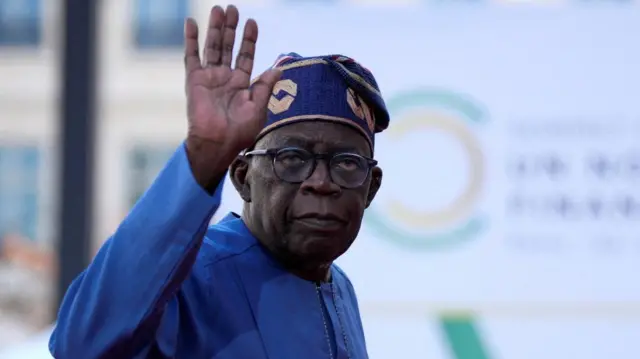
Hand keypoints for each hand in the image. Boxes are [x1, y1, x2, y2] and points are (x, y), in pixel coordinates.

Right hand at [183, 5, 280, 188]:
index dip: (249, 40)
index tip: (252, 23)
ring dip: (215, 28)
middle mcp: (225, 78)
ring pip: (213, 47)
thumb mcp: (259, 108)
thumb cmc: (240, 131)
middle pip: (229, 47)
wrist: (218, 142)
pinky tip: (191, 23)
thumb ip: (266, 86)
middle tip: (233, 8)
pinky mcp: (194, 79)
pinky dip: (191, 39)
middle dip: (231, 28)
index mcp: (241, 84)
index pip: (245, 56)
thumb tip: (278, 68)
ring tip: (219, 9)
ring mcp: (209, 77)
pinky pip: (191, 55)